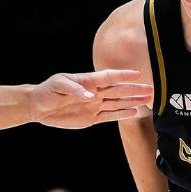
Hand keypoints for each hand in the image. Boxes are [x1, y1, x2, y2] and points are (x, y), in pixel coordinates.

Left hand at [31, 69, 153, 128]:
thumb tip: (90, 95)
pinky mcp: (91, 118)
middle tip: (151, 89)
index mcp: (88, 81)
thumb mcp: (58, 85)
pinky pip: (109, 116)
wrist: (39, 107)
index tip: (138, 74)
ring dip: (132, 101)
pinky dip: (122, 114)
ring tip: (148, 100)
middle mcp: (95, 92)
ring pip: (117, 103)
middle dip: (134, 90)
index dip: (124, 75)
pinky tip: (134, 112)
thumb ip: (75, 89)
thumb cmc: (48, 91)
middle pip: (118, 90)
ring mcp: (95, 105)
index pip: (109, 77)